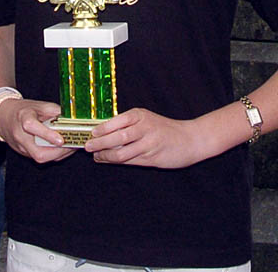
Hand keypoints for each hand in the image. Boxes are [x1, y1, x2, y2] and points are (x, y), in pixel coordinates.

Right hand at [0, 98, 77, 163]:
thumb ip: (55, 111)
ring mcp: (21, 147)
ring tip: (71, 146)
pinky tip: (62, 148)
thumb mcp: (39, 105)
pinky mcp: (24, 154)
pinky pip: (40, 158)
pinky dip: (54, 155)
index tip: (61, 140)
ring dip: (58, 154)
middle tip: (72, 144)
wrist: (4, 118)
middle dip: (58, 152)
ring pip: (41, 158)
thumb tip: (71, 119)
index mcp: (23, 117)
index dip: (47, 135)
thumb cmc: (24, 110)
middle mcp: (20, 136)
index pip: (32, 127)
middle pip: (38, 153)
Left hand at [83, 109, 201, 168]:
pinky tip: (109, 161)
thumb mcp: (146, 120)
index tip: (90, 134)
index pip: (116, 121)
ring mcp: (148, 143)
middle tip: (88, 147)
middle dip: (99, 143)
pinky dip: (117, 162)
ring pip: (122, 152)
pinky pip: (130, 161)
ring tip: (97, 157)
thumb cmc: (164, 129)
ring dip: (106, 155)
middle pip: (117, 136)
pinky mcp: (152, 157)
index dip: (101, 128)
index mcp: (140, 115)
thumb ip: (128, 125)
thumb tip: (103, 132)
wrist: (189, 139)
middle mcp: (144, 127)